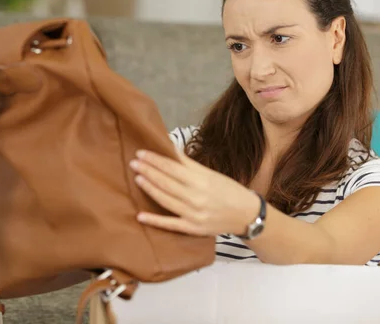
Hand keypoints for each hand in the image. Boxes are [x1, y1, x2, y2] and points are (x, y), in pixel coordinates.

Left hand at [129, 147, 259, 236]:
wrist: (246, 215)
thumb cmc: (228, 191)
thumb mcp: (211, 174)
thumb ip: (189, 164)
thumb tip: (170, 150)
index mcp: (201, 180)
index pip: (172, 167)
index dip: (155, 160)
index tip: (141, 152)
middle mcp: (196, 197)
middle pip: (166, 182)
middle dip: (148, 171)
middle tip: (133, 162)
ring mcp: (193, 214)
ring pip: (166, 199)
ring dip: (149, 188)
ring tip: (137, 178)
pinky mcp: (192, 228)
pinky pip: (170, 225)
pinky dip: (155, 220)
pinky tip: (140, 215)